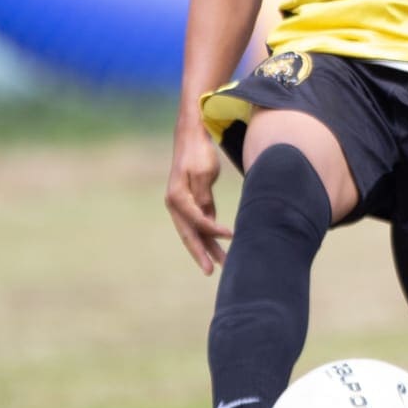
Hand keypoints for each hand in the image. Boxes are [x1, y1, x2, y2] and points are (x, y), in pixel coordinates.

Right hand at [165, 123, 231, 274]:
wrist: (191, 136)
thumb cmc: (198, 152)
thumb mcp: (203, 173)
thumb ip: (203, 196)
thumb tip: (206, 217)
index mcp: (176, 198)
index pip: (197, 220)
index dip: (213, 230)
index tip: (232, 235)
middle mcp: (176, 205)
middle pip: (190, 235)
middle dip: (201, 254)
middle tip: (211, 271)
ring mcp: (184, 205)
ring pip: (196, 232)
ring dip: (209, 248)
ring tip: (223, 264)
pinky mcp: (194, 203)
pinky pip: (202, 224)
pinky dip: (211, 236)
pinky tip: (222, 247)